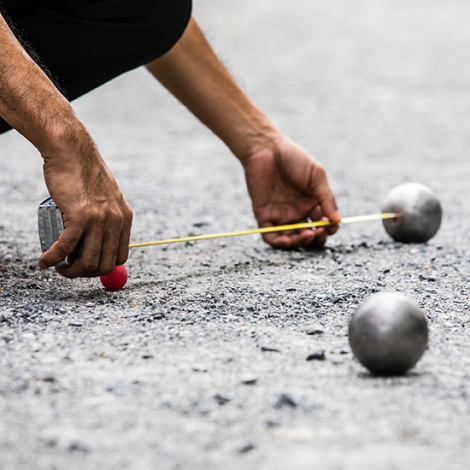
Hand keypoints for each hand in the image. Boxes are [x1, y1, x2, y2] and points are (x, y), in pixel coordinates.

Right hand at [38, 133, 132, 277]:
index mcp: (124, 218)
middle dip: (85, 273)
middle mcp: (116, 221)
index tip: (86, 264)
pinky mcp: (80, 216)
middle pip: (105, 264)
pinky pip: (66, 248)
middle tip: (68, 268)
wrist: (72, 151)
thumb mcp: (107, 197)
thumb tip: (101, 240)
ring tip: (57, 266)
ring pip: (88, 262)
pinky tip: (44, 262)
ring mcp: (99, 220)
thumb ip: (108, 216)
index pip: (120, 257)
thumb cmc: (84, 173)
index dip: (102, 267)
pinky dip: (53, 259)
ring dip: (70, 271)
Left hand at [243, 134, 340, 248]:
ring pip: (291, 239)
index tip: (330, 227)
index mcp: (312, 203)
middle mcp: (297, 213)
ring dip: (300, 243)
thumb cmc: (294, 158)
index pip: (323, 224)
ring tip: (306, 235)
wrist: (266, 148)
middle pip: (308, 235)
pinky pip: (270, 236)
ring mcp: (281, 216)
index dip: (328, 229)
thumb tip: (337, 221)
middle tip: (318, 232)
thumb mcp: (316, 177)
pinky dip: (278, 243)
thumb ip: (327, 198)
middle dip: (315, 239)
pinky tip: (287, 241)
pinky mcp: (264, 216)